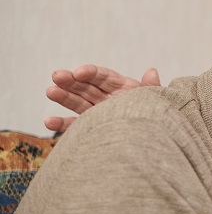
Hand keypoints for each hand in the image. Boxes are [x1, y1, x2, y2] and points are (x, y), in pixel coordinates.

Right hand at [44, 65, 160, 132]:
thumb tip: (152, 71)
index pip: (104, 76)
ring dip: (63, 97)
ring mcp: (98, 113)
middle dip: (71, 81)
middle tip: (56, 76)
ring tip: (50, 91)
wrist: (159, 142)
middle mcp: (107, 98)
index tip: (79, 73)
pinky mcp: (92, 128)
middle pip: (87, 86)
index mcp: (123, 88)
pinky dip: (62, 124)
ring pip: (78, 103)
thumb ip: (152, 87)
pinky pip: (76, 126)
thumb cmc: (159, 117)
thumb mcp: (157, 101)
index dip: (91, 73)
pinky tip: (49, 122)